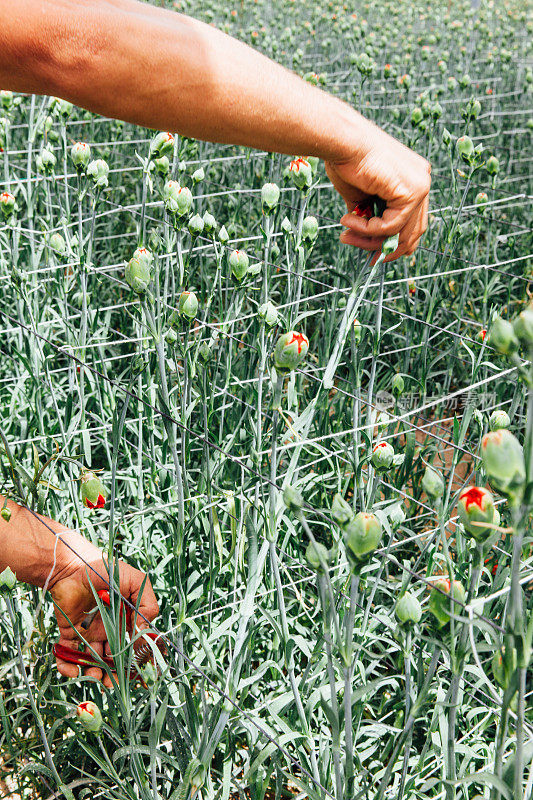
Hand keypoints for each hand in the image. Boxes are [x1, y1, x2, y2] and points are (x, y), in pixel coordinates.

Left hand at [49, 537, 158, 686]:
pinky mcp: (68, 633)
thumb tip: (145, 630)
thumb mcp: (136, 581)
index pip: (133, 644)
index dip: (135, 660)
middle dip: (114, 674)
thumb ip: (147, 604)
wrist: (74, 564)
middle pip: (113, 658)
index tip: (136, 671)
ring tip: (95, 678)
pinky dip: (68, 666)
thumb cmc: (107, 569)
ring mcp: (88, 633)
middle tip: (113, 683)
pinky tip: (72, 669)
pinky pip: (68, 654)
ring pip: (92, 661)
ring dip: (94, 673)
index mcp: (126, 620)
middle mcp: (108, 629)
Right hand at [326, 128, 430, 261]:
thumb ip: (370, 216)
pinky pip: (391, 226)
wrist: (341, 141)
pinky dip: (368, 229)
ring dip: (370, 240)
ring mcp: (420, 186)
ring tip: (346, 234)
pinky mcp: (412, 191)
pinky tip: (349, 220)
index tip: (371, 255)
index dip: (392, 244)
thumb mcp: (361, 197)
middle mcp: (422, 182)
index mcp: (413, 181)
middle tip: (359, 252)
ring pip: (401, 233)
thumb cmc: (346, 161)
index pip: (412, 223)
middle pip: (411, 233)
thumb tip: (366, 240)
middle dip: (383, 248)